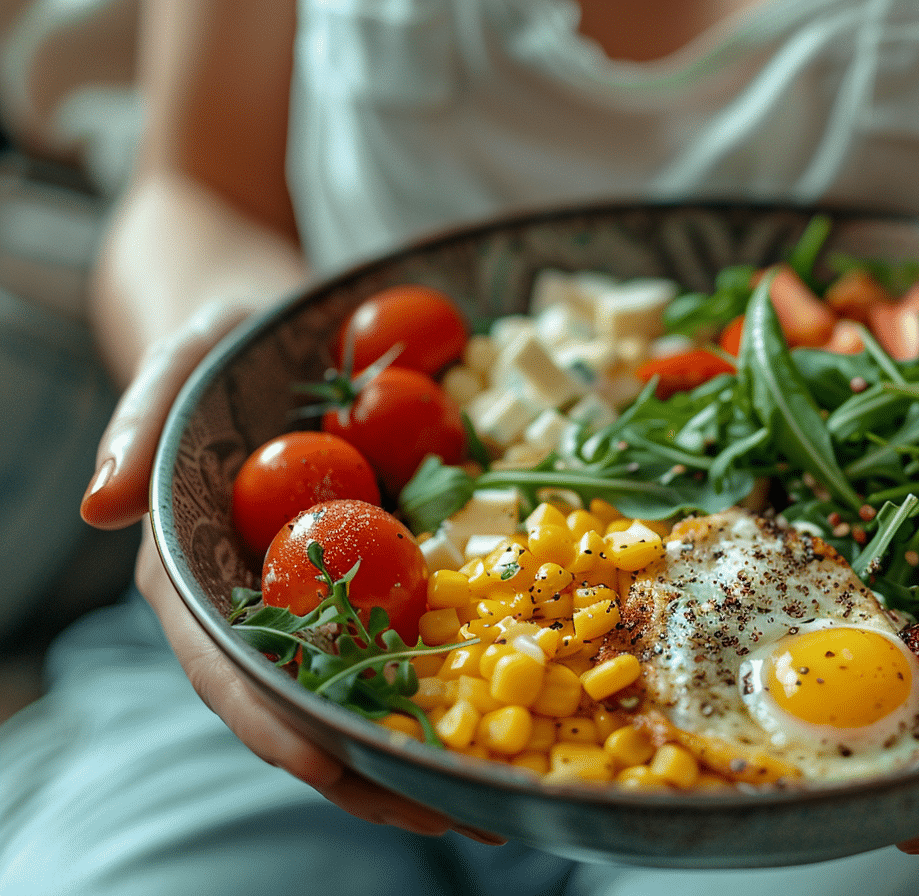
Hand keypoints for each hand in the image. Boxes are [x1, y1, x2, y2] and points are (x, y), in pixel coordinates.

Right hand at [80, 303, 503, 843]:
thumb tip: (99, 506)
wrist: (289, 336)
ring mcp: (333, 597)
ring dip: (432, 745)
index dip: (275, 718)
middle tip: (445, 810)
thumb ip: (137, 431)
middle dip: (373, 766)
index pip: (229, 667)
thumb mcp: (176, 368)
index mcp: (203, 581)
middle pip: (314, 705)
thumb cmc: (222, 353)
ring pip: (376, 689)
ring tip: (500, 794)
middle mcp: (270, 606)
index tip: (329, 762)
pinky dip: (470, 674)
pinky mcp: (391, 573)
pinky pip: (428, 629)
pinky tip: (523, 711)